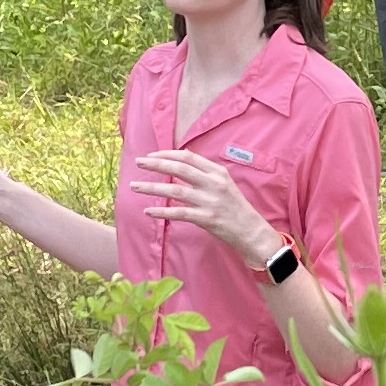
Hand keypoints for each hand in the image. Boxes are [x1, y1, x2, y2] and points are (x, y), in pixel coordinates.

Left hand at [130, 151, 280, 266]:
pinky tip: (148, 210)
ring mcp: (210, 201)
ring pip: (175, 190)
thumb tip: (180, 166)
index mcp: (218, 172)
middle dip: (156, 164)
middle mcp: (213, 183)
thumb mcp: (224, 184)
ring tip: (134, 186)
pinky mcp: (206, 218)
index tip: (152, 156)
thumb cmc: (235, 207)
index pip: (189, 156)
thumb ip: (205, 175)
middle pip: (179, 168)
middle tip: (138, 162)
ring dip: (152, 187)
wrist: (251, 230)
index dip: (168, 154)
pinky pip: (178, 213)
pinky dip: (162, 211)